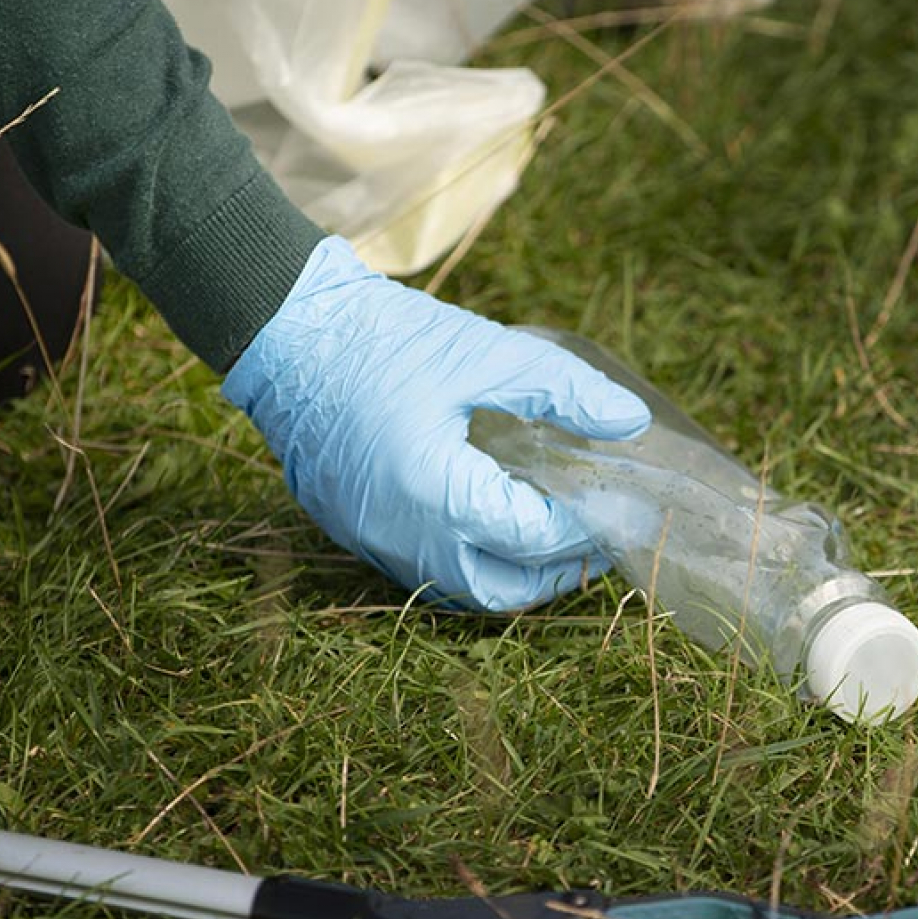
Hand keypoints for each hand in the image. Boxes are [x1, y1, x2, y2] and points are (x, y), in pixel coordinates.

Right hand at [223, 237, 649, 610]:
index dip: (587, 526)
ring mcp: (371, 539)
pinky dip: (472, 560)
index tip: (627, 505)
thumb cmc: (385, 336)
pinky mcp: (353, 530)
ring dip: (513, 573)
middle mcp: (402, 534)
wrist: (286, 328)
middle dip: (556, 573)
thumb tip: (632, 423)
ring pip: (459, 589)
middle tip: (598, 535)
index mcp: (436, 492)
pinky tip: (498, 525)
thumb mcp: (487, 353)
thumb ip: (564, 391)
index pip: (533, 537)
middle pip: (499, 590)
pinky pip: (425, 569)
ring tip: (555, 536)